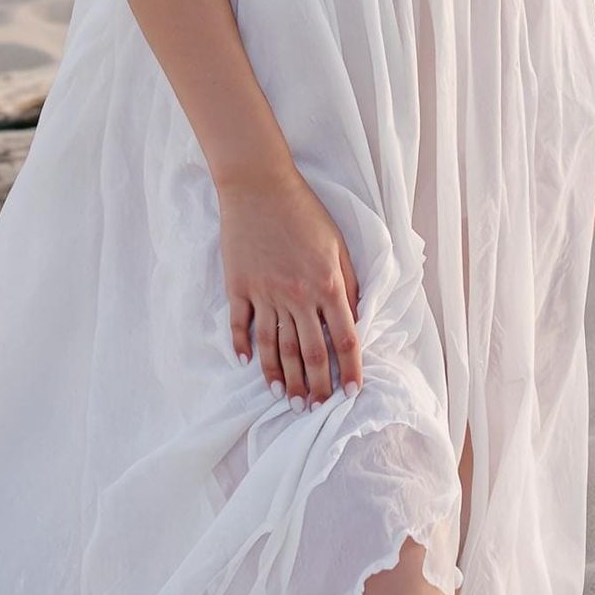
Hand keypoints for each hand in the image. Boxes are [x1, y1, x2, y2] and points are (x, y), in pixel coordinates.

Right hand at [217, 164, 362, 408]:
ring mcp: (265, 293)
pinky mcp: (239, 286)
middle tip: (314, 409)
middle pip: (309, 352)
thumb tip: (354, 316)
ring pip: (275, 347)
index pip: (344, 339)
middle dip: (314, 386)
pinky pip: (241, 325)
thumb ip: (348, 282)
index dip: (350, 369)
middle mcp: (297, 296)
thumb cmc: (303, 211)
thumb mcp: (337, 243)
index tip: (351, 392)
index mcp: (327, 284)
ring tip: (286, 399)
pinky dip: (244, 347)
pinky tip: (247, 365)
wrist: (259, 185)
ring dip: (281, 377)